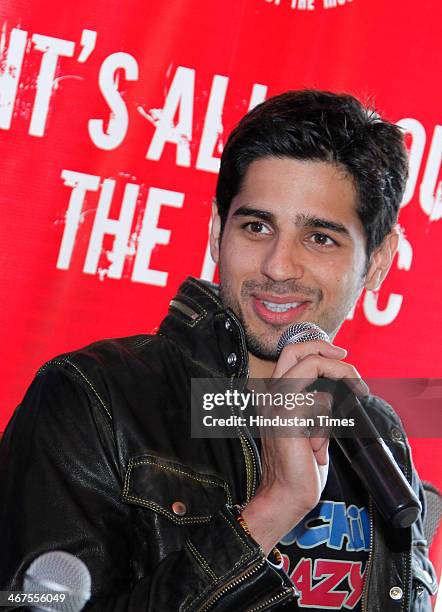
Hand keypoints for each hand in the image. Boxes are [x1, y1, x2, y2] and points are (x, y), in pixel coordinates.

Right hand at [242, 339, 368, 554]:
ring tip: (350, 402)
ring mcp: (276, 404)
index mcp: (275, 396)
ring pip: (311, 368)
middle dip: (326, 350)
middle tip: (348, 360)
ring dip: (337, 383)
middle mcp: (271, 396)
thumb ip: (317, 404)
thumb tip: (340, 387)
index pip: (292, 354)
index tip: (341, 356)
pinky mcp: (287, 418)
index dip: (318, 348)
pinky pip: (320, 399)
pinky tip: (319, 444)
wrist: (286, 494)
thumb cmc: (301, 465)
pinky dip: (328, 420)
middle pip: (295, 350)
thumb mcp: (312, 427)